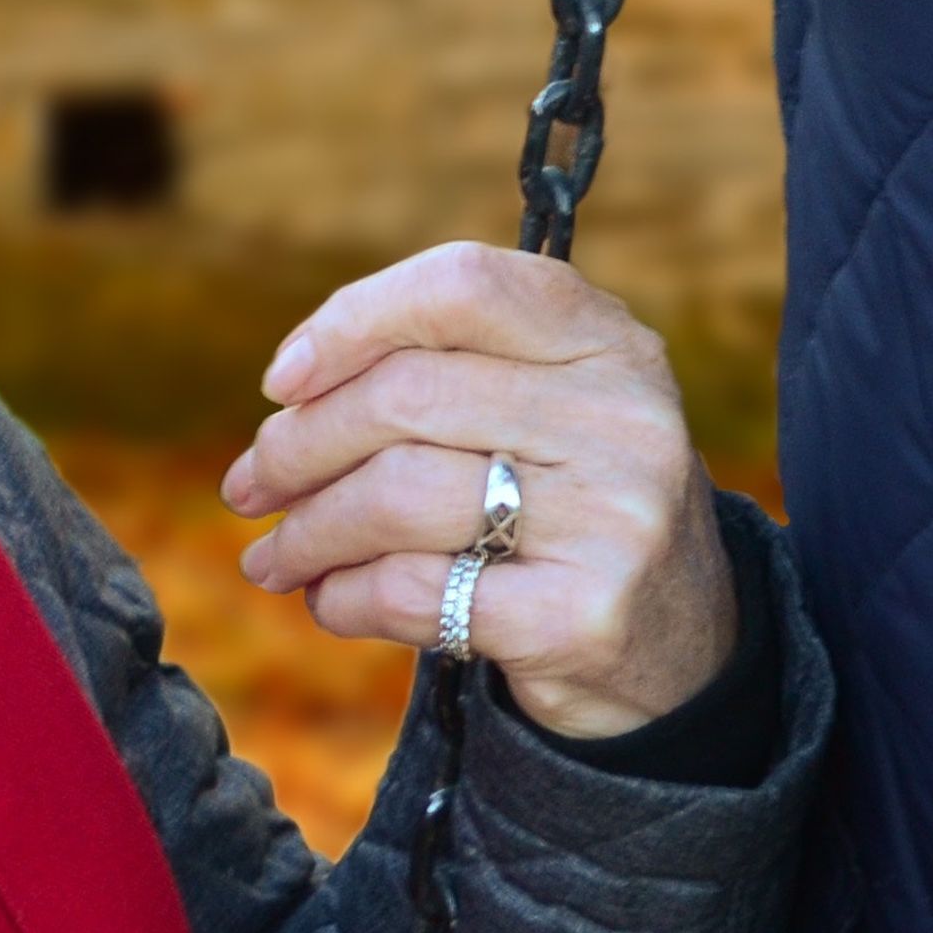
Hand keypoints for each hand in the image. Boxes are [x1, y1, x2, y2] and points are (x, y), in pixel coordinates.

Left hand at [223, 244, 737, 743]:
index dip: (352, 320)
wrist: (682, 646)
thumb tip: (289, 389)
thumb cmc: (572, 504)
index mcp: (608, 340)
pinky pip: (415, 593)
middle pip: (405, 399)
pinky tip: (330, 601)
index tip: (282, 379)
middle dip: (299, 445)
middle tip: (250, 484)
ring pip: (398, 497)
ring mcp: (612, 518)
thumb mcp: (549, 406)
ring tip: (275, 555)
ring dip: (308, 531)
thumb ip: (447, 369)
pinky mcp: (584, 616)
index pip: (460, 286)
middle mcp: (623, 416)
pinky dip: (346, 598)